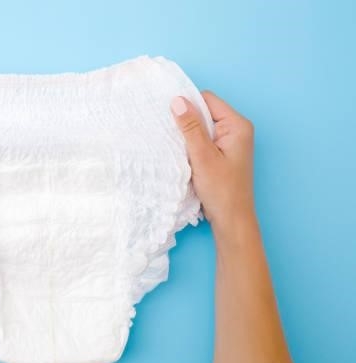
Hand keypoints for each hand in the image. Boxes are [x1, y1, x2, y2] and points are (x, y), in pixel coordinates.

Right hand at [170, 91, 254, 229]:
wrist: (231, 219)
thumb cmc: (221, 190)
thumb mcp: (202, 156)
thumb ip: (190, 127)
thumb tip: (177, 100)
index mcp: (237, 125)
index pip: (208, 100)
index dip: (188, 104)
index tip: (168, 115)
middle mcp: (236, 130)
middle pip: (205, 112)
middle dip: (186, 120)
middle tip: (169, 131)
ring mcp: (229, 142)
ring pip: (201, 127)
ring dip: (187, 134)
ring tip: (175, 144)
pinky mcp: (222, 153)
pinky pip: (202, 140)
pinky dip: (191, 145)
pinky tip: (182, 154)